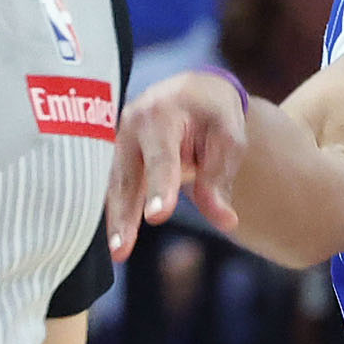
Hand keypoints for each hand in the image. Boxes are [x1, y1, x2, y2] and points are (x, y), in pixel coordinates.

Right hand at [107, 69, 250, 259]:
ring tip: (119, 253)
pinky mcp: (117, 157)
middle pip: (129, 176)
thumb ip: (219, 178)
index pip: (162, 157)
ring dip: (116, 220)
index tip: (157, 216)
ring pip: (116, 186)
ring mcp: (119, 141)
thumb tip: (225, 221)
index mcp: (162, 114)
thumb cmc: (213, 115)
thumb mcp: (228, 139)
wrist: (191, 90)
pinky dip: (115, 214)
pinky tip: (117, 242)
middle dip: (125, 213)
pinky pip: (115, 188)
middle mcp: (132, 125)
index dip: (159, 187)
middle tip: (123, 248)